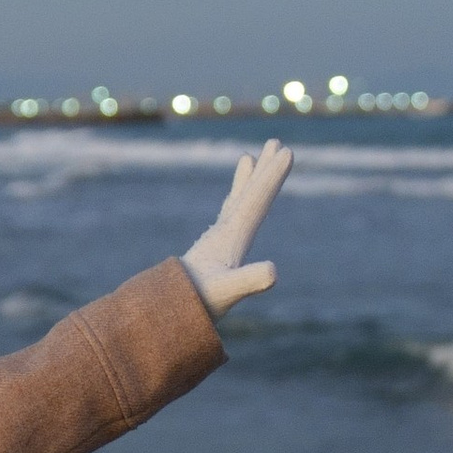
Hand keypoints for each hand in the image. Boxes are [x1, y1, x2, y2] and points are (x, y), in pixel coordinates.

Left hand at [182, 141, 290, 313]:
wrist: (165, 310)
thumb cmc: (198, 302)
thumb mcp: (227, 292)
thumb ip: (248, 280)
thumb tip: (273, 271)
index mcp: (231, 236)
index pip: (256, 200)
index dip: (272, 177)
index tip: (287, 152)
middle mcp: (224, 232)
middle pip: (248, 194)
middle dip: (264, 170)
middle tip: (276, 142)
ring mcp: (216, 239)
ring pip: (236, 201)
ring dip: (247, 180)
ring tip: (249, 158)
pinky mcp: (212, 250)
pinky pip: (227, 217)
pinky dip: (234, 202)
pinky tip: (233, 201)